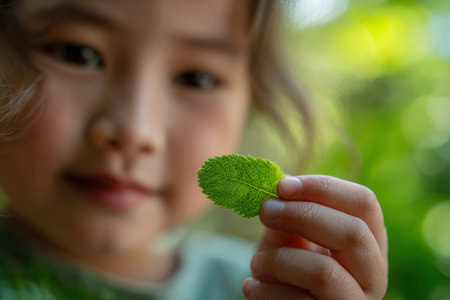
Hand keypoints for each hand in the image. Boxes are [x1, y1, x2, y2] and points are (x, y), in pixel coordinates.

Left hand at [242, 175, 387, 299]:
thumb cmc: (287, 269)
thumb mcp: (290, 238)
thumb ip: (292, 215)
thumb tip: (283, 189)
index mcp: (369, 243)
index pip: (364, 203)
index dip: (323, 188)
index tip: (284, 185)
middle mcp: (374, 276)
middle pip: (353, 233)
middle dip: (302, 214)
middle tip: (265, 210)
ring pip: (323, 273)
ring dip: (278, 261)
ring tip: (257, 264)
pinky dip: (264, 290)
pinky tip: (251, 287)